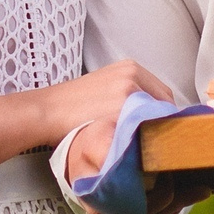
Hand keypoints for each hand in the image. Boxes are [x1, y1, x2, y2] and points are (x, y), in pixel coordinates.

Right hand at [40, 60, 173, 162]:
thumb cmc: (73, 104)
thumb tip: (151, 114)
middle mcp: (132, 74)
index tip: (158, 128)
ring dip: (154, 130)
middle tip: (152, 140)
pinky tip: (134, 146)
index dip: (162, 114)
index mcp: (130, 67)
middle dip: (161, 123)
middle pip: (165, 104)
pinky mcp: (122, 107)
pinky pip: (144, 125)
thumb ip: (130, 94)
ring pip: (157, 116)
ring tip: (143, 145)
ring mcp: (129, 90)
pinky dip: (143, 137)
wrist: (49, 111)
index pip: (163, 94)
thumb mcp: (105, 87)